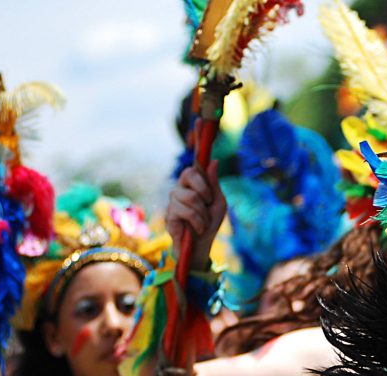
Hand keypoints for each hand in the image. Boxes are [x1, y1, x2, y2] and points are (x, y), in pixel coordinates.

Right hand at [167, 148, 226, 271]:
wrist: (201, 246)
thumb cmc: (210, 224)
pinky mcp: (168, 213)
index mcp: (198, 182)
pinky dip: (196, 221)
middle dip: (204, 190)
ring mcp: (174, 199)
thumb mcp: (218, 204)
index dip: (198, 139)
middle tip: (209, 204)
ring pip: (188, 195)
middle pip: (190, 174)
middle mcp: (183, 186)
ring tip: (203, 222)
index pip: (197, 158)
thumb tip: (212, 161)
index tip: (201, 119)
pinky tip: (196, 229)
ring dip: (201, 212)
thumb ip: (214, 184)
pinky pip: (184, 210)